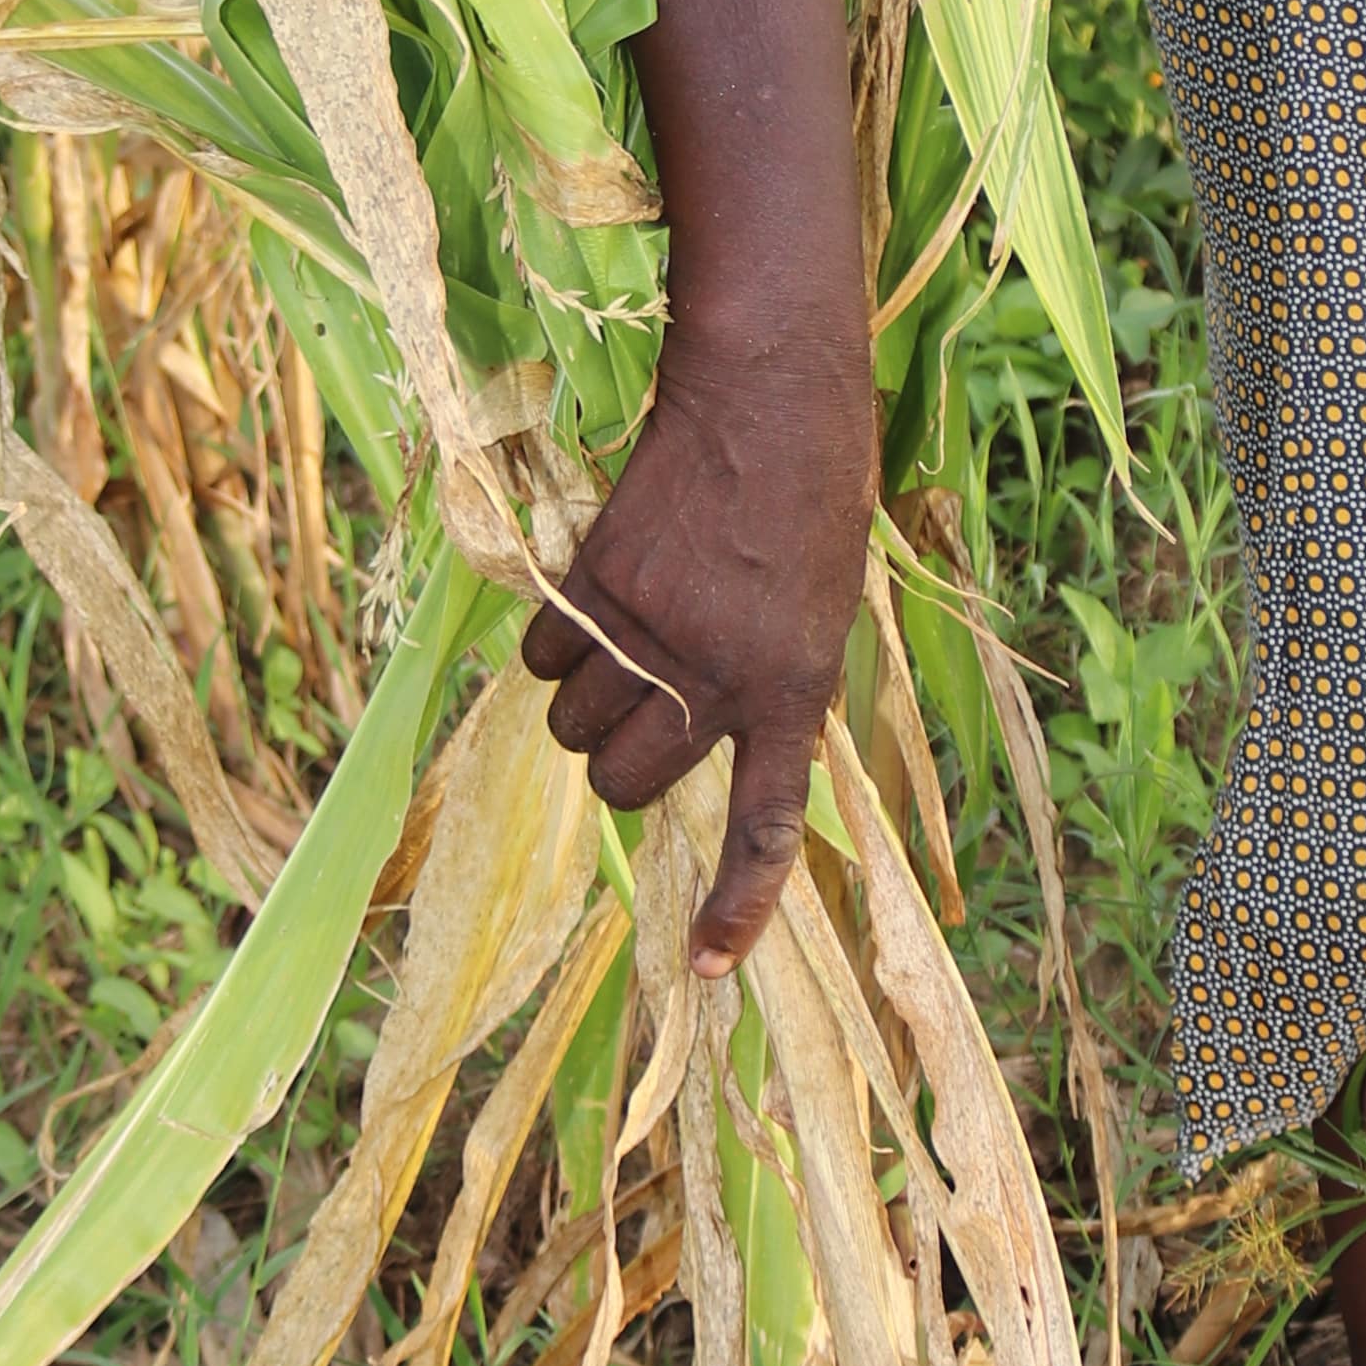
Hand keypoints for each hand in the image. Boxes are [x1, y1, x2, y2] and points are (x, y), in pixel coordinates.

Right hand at [518, 303, 877, 960]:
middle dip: (617, 767)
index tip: (702, 968)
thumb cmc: (813, 499)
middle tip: (638, 718)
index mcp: (796, 690)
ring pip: (572, 727)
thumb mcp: (824, 612)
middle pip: (625, 784)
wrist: (771, 396)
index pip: (763, 824)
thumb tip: (701, 744)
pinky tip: (594, 600)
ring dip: (580, 706)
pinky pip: (541, 659)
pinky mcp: (599, 586)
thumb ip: (771, 687)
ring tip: (621, 648)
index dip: (734, 905)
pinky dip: (553, 646)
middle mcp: (721, 677)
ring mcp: (653, 633)